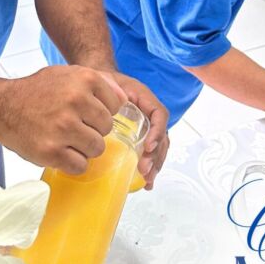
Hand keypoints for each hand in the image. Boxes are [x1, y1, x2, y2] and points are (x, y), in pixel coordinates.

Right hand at [0, 65, 124, 174]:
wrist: (2, 107)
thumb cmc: (37, 91)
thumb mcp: (67, 74)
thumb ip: (99, 82)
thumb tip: (125, 100)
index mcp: (83, 80)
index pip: (115, 105)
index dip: (102, 111)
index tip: (86, 113)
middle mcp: (76, 101)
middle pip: (107, 128)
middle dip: (93, 130)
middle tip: (74, 127)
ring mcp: (64, 127)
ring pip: (97, 148)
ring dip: (85, 148)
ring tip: (68, 140)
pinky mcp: (52, 151)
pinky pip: (80, 165)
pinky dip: (73, 162)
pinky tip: (61, 152)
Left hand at [108, 71, 169, 187]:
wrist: (102, 81)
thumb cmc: (105, 82)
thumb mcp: (107, 82)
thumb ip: (109, 90)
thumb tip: (113, 106)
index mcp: (145, 98)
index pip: (159, 115)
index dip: (156, 132)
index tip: (147, 146)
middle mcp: (150, 112)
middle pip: (162, 135)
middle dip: (156, 155)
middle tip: (145, 170)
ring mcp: (147, 125)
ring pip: (159, 146)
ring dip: (155, 164)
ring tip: (148, 180)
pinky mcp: (141, 135)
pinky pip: (151, 151)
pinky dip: (151, 166)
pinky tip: (146, 182)